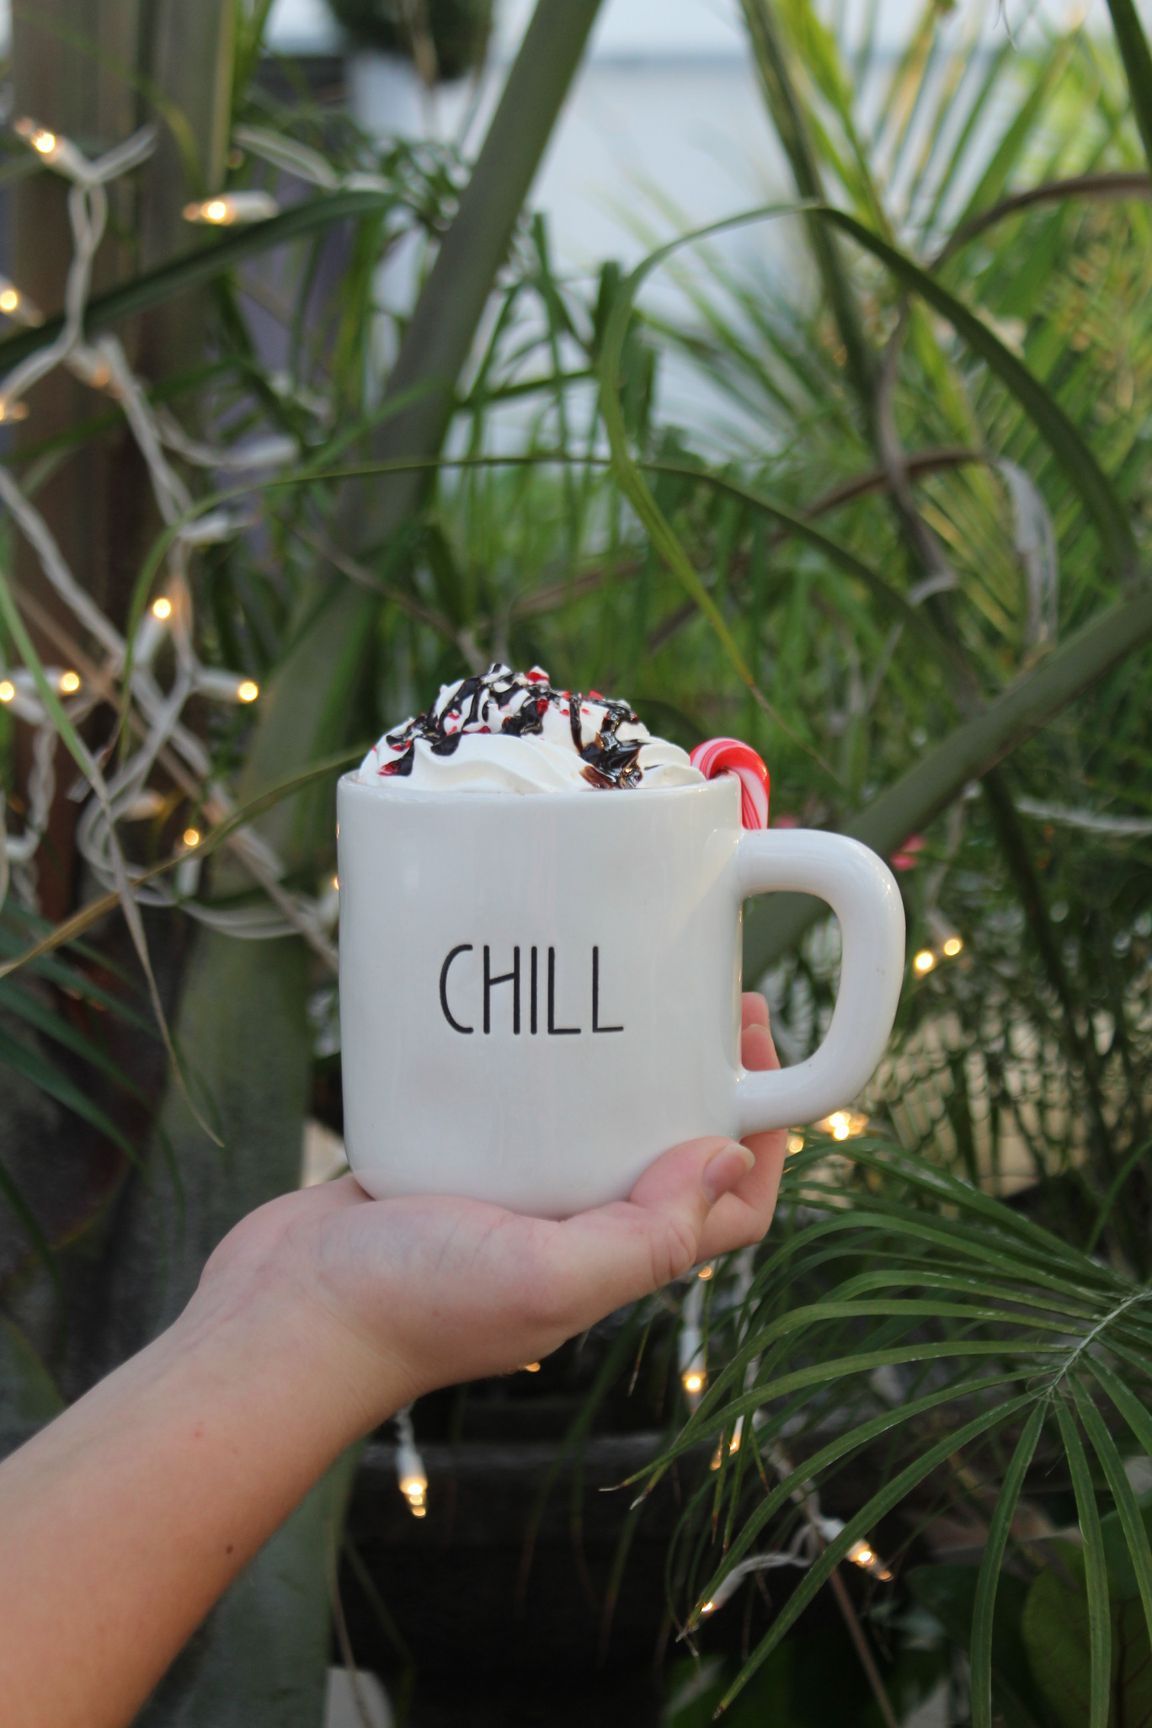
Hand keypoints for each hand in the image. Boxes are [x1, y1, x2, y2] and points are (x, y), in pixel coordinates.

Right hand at [193, 994, 786, 1426]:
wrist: (281, 1316)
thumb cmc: (408, 1307)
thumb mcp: (547, 1278)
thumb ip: (646, 1237)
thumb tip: (732, 1160)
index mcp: (609, 1263)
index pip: (728, 1208)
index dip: (766, 1135)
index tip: (756, 1049)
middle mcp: (571, 1230)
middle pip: (668, 1149)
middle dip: (700, 1078)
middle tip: (701, 997)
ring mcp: (509, 1194)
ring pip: (591, 1119)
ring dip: (622, 1061)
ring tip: (627, 987)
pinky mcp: (448, 1159)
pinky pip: (512, 1104)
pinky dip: (535, 1061)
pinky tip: (528, 1008)